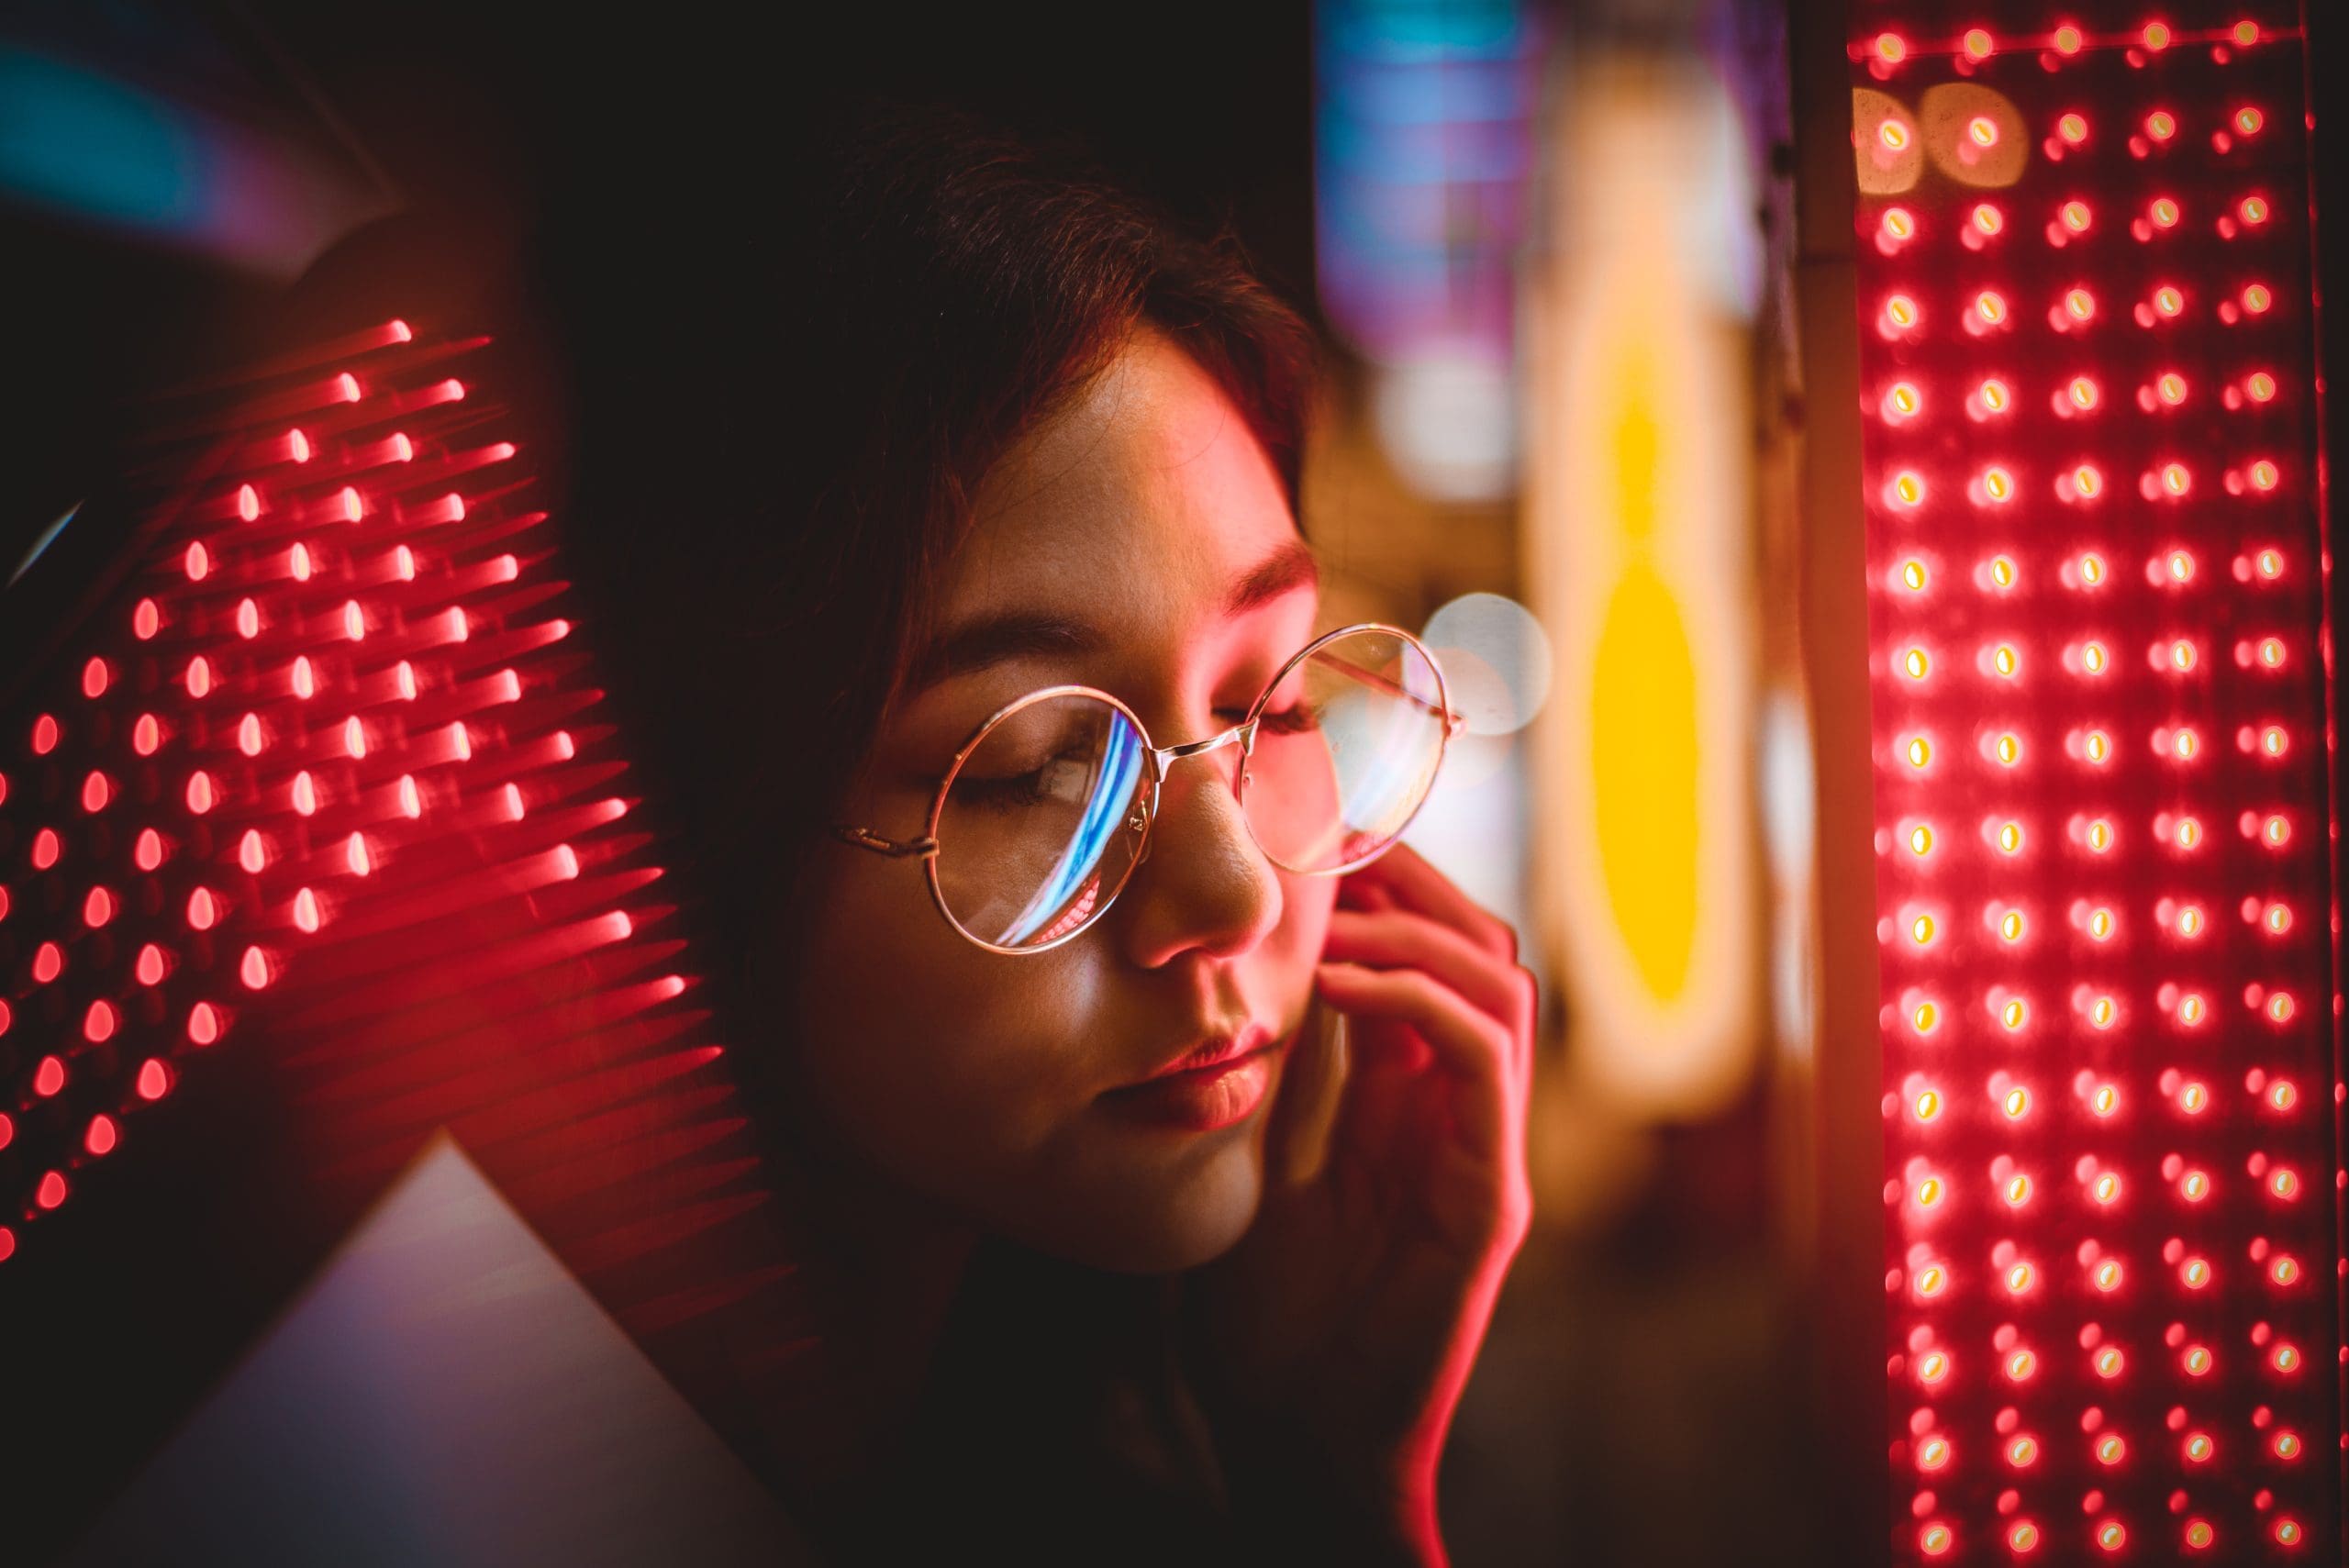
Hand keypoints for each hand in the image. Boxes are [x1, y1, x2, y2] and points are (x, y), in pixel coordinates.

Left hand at [1181, 843, 1535, 1564]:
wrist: (1288, 1438)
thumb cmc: (1258, 1309)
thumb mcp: (1250, 1150)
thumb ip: (1266, 1061)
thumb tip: (1223, 955)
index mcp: (1410, 1093)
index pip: (1428, 946)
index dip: (1382, 879)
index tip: (1305, 835)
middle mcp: (1461, 1111)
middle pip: (1481, 942)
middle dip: (1409, 879)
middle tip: (1326, 847)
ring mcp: (1485, 1151)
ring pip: (1501, 981)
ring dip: (1416, 926)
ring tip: (1330, 911)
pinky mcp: (1490, 1201)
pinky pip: (1487, 1060)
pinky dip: (1422, 999)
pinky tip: (1344, 984)